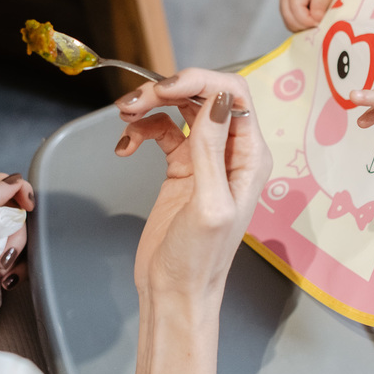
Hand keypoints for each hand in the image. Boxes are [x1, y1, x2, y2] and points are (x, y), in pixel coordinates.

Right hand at [114, 70, 271, 373]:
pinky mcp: (179, 168)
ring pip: (179, 110)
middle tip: (133, 102)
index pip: (233, 95)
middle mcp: (231, 151)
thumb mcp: (209, 203)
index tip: (164, 87)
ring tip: (124, 116)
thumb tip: (217, 99)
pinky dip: (140, 131)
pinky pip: (160, 132)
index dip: (200, 81)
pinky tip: (125, 147)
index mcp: (249, 156)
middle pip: (202, 96)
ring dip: (150, 106)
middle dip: (167, 90)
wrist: (174, 292)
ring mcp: (203, 158)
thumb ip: (210, 149)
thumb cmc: (198, 258)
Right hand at [279, 0, 337, 31]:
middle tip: (320, 23)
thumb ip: (319, 5)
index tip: (321, 21)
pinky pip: (292, 25)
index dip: (310, 21)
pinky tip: (310, 21)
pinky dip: (302, 27)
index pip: (297, 12)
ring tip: (315, 20)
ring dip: (304, 27)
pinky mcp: (286, 13)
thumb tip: (316, 21)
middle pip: (291, 21)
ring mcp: (283, 7)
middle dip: (307, 26)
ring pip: (290, 25)